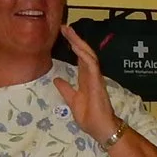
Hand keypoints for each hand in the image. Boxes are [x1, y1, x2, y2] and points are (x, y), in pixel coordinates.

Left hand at [59, 23, 120, 144]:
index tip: (64, 35)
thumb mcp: (72, 100)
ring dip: (79, 42)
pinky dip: (85, 55)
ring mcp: (95, 77)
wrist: (100, 128)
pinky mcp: (97, 81)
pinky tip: (77, 46)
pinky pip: (92, 64)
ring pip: (88, 55)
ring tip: (69, 31)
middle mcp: (91, 75)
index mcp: (85, 78)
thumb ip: (65, 89)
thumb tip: (56, 79)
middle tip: (64, 27)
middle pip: (83, 52)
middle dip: (75, 39)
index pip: (79, 58)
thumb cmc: (89, 117)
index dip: (73, 46)